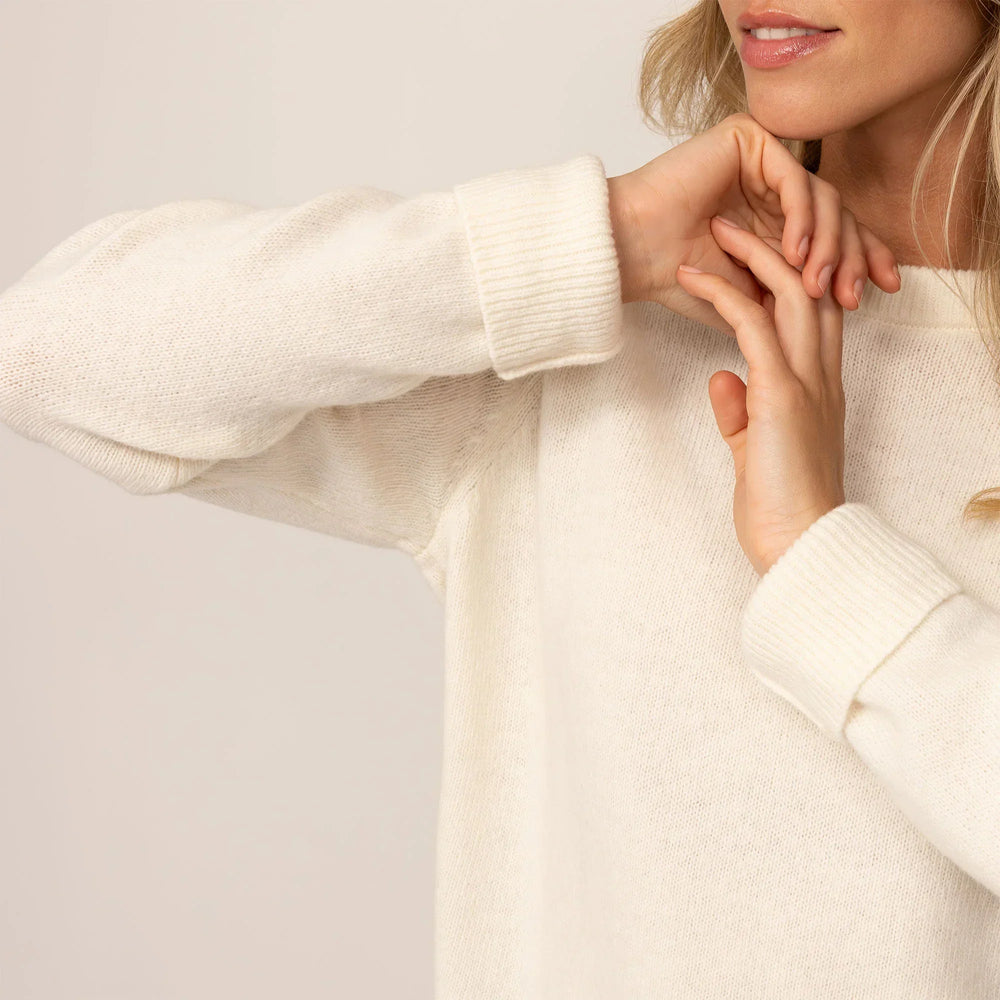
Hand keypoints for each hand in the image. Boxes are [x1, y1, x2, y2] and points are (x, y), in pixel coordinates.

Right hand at [607, 112, 899, 334]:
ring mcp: (761, 160)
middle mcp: (771, 186)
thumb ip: (793, 295)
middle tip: (854, 292)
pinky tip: (796, 251)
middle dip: (853, 254)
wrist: (633, 255)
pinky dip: (801, 216)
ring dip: (826, 243)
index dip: (864, 256)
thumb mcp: (751, 297)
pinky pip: (793, 177)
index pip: (833, 231)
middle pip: (837, 211)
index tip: (884, 289)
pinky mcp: (748, 139)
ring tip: (817, 281)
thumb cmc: (677, 278)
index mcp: (772, 216)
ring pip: (821, 196)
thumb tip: (839, 312)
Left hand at [676, 214, 846, 577]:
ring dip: (750, 255)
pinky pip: (754, 325)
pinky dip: (724, 295)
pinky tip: (693, 278)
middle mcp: (820, 375)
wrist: (799, 543)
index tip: (748, 257)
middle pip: (808, 288)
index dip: (787, 277)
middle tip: (731, 222)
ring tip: (714, 229)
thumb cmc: (780, 506)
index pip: (813, 313)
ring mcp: (805, 381)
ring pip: (790, 293)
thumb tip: (720, 378)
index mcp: (817, 387)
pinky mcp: (781, 393)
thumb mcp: (755, 448)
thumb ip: (741, 410)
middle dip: (774, 248)